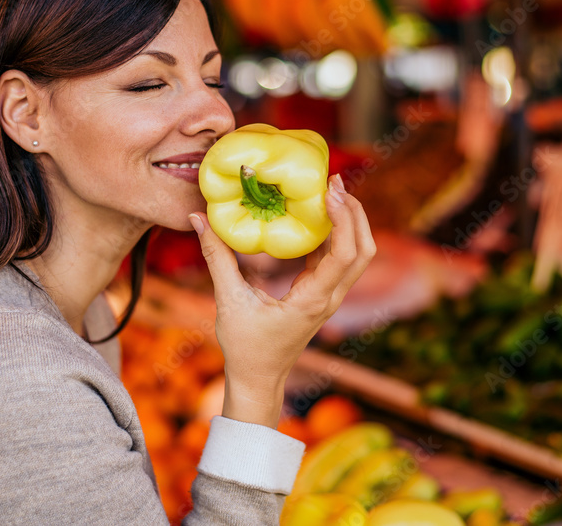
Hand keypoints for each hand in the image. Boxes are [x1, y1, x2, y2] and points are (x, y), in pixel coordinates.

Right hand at [189, 174, 375, 426]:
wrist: (259, 380)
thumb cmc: (245, 347)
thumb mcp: (228, 300)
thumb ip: (216, 257)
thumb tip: (197, 218)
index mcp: (313, 300)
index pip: (344, 255)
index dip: (344, 219)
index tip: (330, 191)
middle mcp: (329, 298)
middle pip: (363, 250)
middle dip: (355, 213)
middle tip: (335, 182)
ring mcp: (329, 297)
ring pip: (357, 255)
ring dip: (350, 222)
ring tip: (330, 191)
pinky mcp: (322, 295)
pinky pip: (338, 260)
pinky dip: (335, 234)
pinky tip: (315, 214)